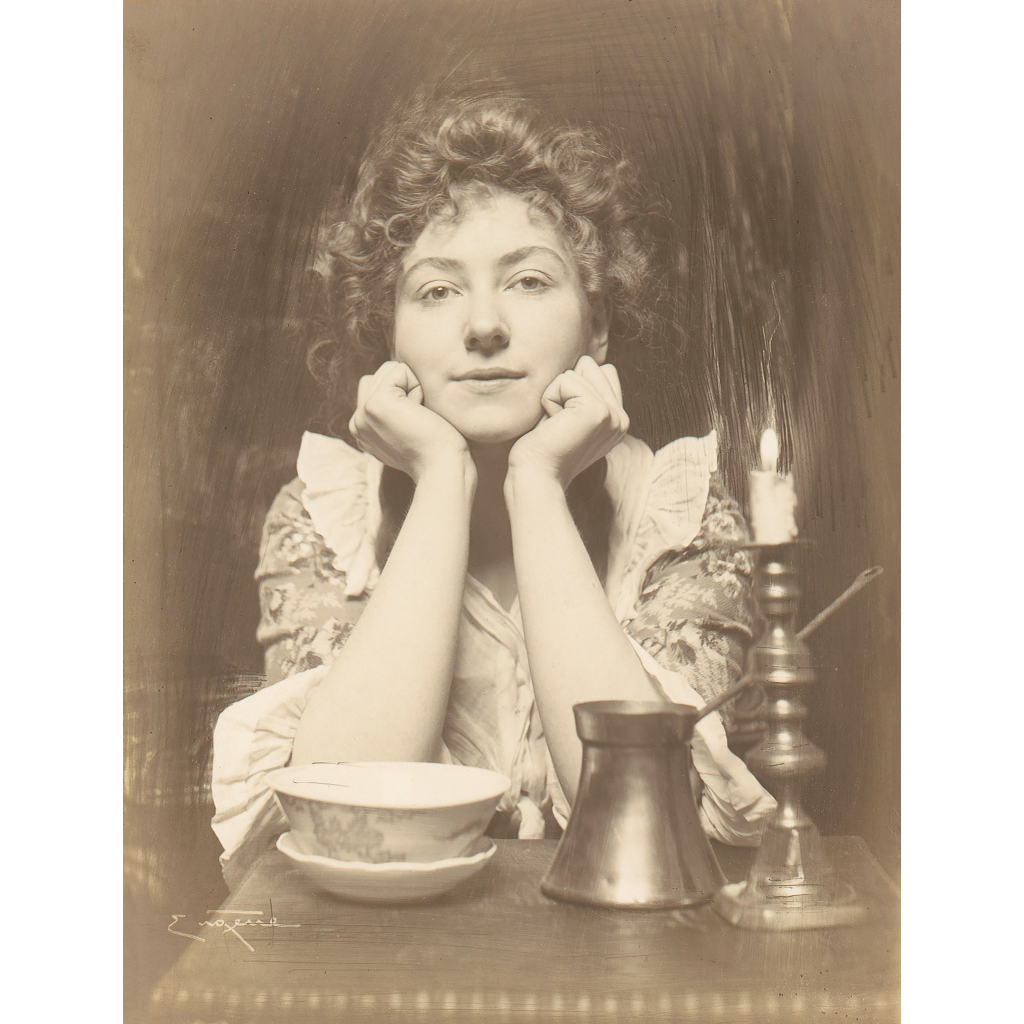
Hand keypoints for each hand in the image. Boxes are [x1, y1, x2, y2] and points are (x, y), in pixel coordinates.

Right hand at [348, 361, 468, 480]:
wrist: (442, 468)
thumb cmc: (437, 449)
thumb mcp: (406, 429)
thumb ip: (394, 410)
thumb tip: (399, 382)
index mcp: (362, 429)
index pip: (378, 384)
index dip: (405, 397)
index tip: (413, 428)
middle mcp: (357, 421)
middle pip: (382, 373)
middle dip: (408, 389)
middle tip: (417, 422)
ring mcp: (363, 412)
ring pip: (390, 369)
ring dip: (413, 388)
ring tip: (418, 418)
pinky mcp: (376, 403)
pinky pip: (400, 370)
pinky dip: (417, 387)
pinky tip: (419, 413)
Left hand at [508, 356, 628, 488]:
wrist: (537, 476)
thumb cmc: (542, 449)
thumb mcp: (569, 418)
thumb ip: (584, 394)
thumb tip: (585, 362)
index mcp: (618, 421)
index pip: (602, 370)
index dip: (573, 388)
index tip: (564, 421)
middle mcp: (621, 418)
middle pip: (590, 365)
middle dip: (565, 387)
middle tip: (559, 423)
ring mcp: (613, 415)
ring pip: (579, 369)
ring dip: (557, 393)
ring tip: (556, 424)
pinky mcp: (597, 411)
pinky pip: (565, 380)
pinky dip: (549, 399)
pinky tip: (553, 424)